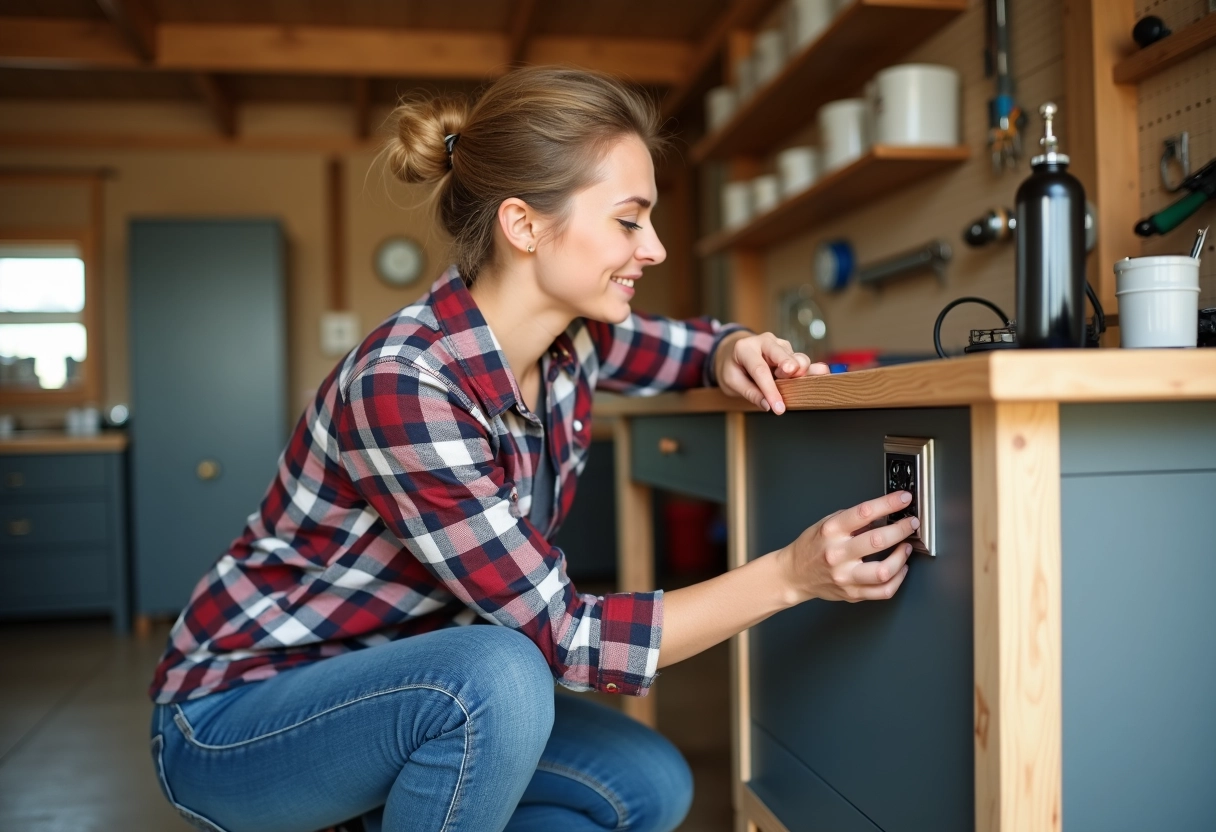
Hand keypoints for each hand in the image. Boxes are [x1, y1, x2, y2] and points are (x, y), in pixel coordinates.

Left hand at [716, 331, 829, 413]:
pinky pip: (802, 361)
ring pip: (796, 357)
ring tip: (792, 384)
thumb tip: (768, 406)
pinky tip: (821, 373)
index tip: (778, 408)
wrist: (733, 354)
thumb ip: (750, 393)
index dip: (770, 390)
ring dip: (798, 372)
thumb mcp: (731, 382)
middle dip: (790, 366)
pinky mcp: (790, 351)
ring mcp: (780, 345)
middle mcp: (765, 342)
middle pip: (783, 354)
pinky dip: (810, 370)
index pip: (759, 370)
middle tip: (789, 379)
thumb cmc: (732, 368)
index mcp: (745, 348)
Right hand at [776, 491, 917, 603]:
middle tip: (910, 524)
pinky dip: (898, 579)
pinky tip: (900, 569)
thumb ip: (852, 519)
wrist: (794, 574)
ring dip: (901, 557)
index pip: (864, 512)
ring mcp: (845, 576)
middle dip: (901, 529)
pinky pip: (883, 591)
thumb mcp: (826, 523)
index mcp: (831, 531)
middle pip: (877, 540)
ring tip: (905, 547)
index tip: (903, 499)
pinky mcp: (852, 593)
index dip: (888, 503)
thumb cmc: (810, 548)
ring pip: (883, 571)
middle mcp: (838, 554)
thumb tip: (883, 513)